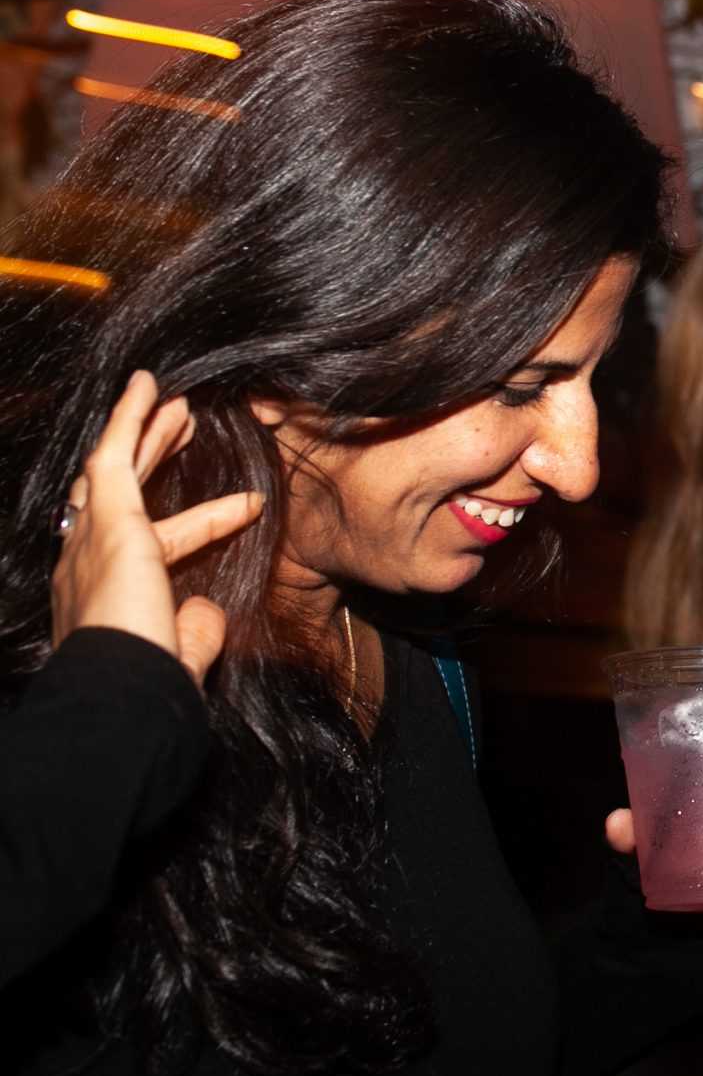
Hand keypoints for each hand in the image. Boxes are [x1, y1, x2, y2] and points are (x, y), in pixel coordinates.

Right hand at [50, 370, 263, 686]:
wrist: (124, 688)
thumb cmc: (152, 683)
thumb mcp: (183, 654)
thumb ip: (195, 631)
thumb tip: (205, 610)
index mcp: (104, 598)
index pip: (155, 548)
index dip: (203, 522)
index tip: (245, 504)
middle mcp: (84, 565)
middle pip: (117, 496)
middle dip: (151, 457)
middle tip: (181, 425)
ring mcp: (90, 540)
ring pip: (113, 470)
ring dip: (143, 432)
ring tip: (172, 400)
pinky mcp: (108, 521)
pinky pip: (114, 455)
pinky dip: (130, 418)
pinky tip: (147, 386)